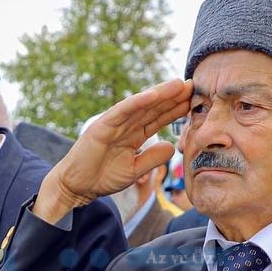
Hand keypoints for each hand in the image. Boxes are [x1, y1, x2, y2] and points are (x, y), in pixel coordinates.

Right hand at [33, 79, 190, 223]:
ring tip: (179, 84)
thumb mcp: (134, 170)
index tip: (194, 101)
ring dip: (160, 94)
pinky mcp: (102, 125)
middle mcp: (125, 124)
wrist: (77, 186)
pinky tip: (154, 94)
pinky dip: (138, 101)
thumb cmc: (102, 177)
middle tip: (193, 85)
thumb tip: (172, 147)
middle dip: (173, 97)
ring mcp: (114, 123)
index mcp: (133, 134)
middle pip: (153, 108)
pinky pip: (123, 111)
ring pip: (141, 105)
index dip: (175, 109)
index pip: (158, 118)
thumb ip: (153, 158)